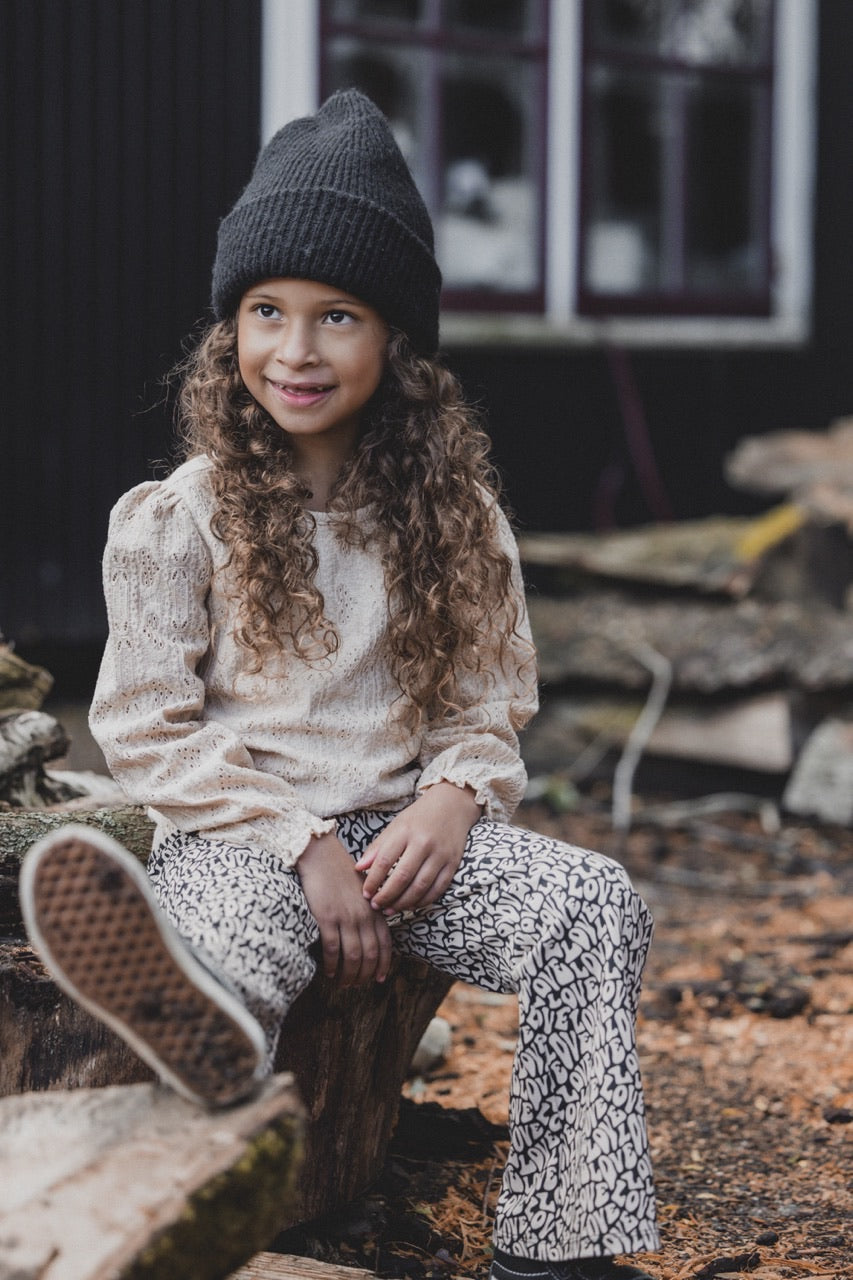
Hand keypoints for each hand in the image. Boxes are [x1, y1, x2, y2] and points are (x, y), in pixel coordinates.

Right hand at [296, 832, 392, 985]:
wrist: (321, 855)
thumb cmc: (340, 872)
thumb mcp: (362, 891)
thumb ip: (368, 911)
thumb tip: (367, 933)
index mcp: (374, 910)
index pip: (385, 945)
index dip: (383, 965)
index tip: (380, 978)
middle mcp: (364, 916)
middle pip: (370, 955)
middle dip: (365, 975)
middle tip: (356, 985)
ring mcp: (347, 918)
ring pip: (353, 957)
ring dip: (348, 975)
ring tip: (342, 982)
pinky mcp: (328, 918)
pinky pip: (333, 949)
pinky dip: (332, 965)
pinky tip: (328, 971)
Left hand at [355, 782, 481, 914]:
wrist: (452, 805)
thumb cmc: (419, 817)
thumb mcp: (395, 826)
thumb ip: (377, 848)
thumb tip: (359, 869)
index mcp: (405, 832)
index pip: (384, 861)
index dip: (373, 881)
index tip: (365, 893)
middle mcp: (424, 843)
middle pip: (402, 877)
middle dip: (386, 896)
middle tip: (375, 905)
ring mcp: (440, 854)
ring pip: (420, 887)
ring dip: (403, 903)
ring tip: (390, 909)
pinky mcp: (453, 863)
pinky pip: (437, 889)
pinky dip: (423, 901)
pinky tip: (411, 905)